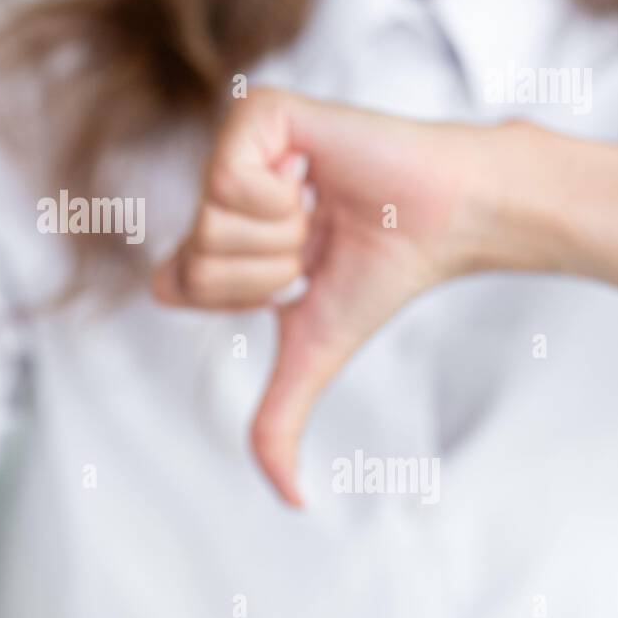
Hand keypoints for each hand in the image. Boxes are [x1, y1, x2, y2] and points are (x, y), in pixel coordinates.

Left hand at [154, 87, 496, 505]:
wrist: (445, 219)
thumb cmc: (382, 274)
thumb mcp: (312, 352)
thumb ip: (279, 421)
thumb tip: (292, 504)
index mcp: (218, 237)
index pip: (173, 285)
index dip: (241, 295)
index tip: (295, 278)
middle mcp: (216, 190)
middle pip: (192, 259)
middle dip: (267, 269)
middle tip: (316, 239)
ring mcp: (234, 148)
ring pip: (210, 222)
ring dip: (281, 235)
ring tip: (322, 207)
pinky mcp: (258, 112)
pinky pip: (229, 178)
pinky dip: (280, 197)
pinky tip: (317, 175)